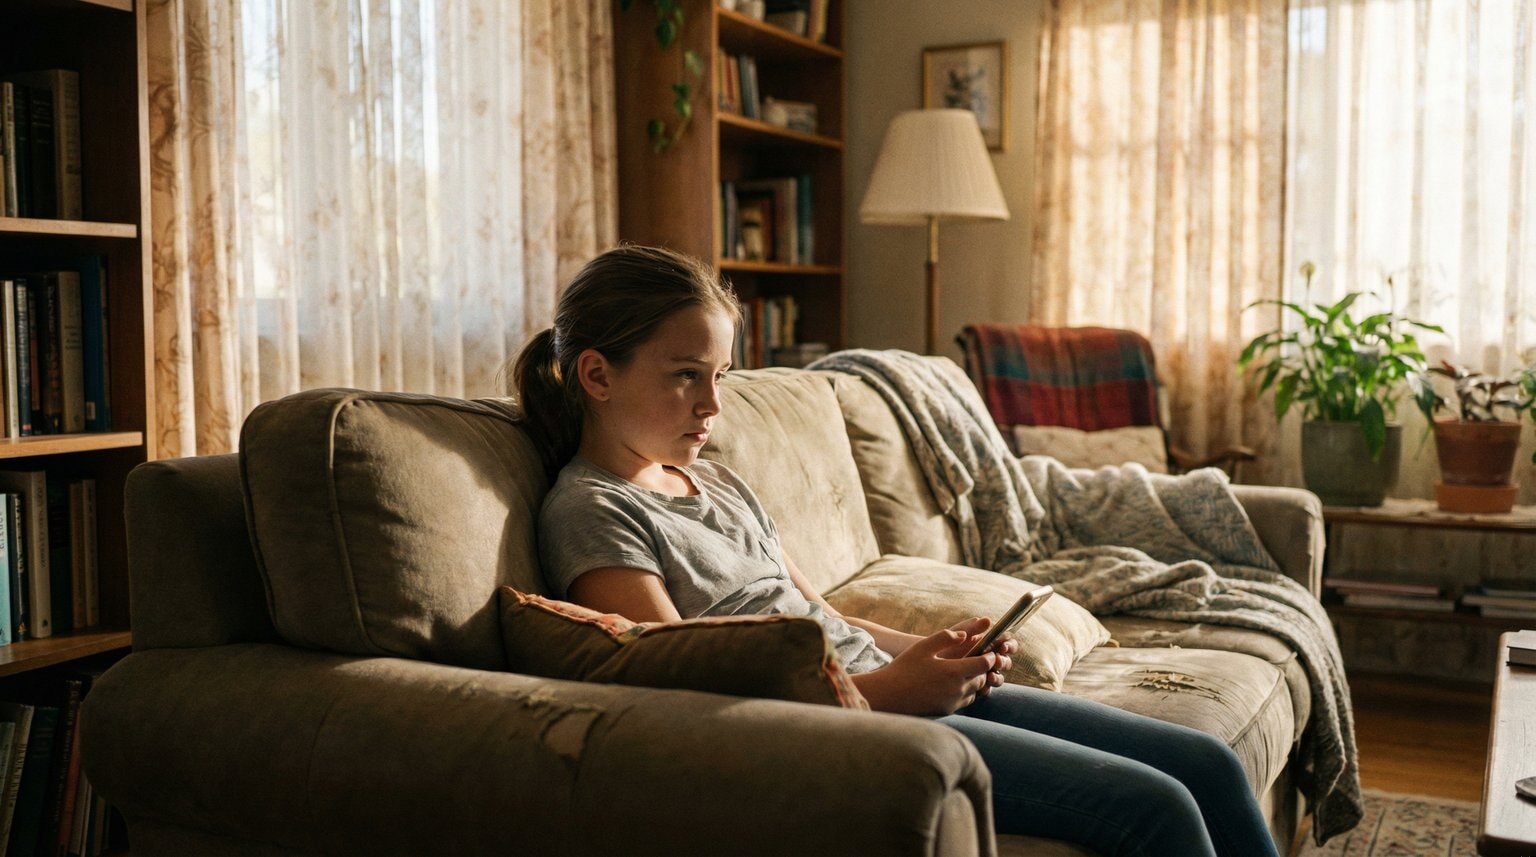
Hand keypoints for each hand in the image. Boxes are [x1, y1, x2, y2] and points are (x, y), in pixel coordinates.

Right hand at [851, 623, 1008, 715]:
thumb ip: (945, 638)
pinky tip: (955, 684)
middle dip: (984, 669)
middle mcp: (957, 689)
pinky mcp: (947, 710)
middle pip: (982, 678)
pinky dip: (966, 692)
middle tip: (981, 659)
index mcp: (953, 671)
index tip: (989, 651)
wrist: (889, 696)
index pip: (984, 664)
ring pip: (975, 691)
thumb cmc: (903, 668)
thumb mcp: (922, 647)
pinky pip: (965, 701)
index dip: (990, 657)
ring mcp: (953, 702)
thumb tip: (964, 634)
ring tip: (968, 671)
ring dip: (976, 681)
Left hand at [945, 617, 1015, 697]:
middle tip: (997, 661)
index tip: (1002, 646)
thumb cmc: (940, 647)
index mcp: (987, 644)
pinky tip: (981, 688)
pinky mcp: (974, 688)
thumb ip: (970, 628)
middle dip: (1003, 662)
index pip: (1006, 643)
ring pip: (997, 677)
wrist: (923, 665)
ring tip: (990, 677)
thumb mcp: (953, 636)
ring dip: (997, 677)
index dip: (1008, 645)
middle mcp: (987, 659)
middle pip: (1004, 661)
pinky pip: (985, 690)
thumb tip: (988, 620)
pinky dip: (986, 689)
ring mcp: (982, 674)